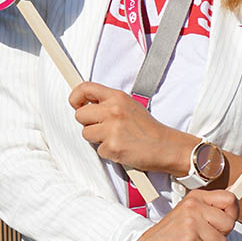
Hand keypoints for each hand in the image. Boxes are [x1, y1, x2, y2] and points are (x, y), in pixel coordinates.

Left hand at [70, 81, 189, 174]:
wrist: (166, 146)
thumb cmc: (148, 129)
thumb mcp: (130, 106)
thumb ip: (109, 103)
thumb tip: (86, 105)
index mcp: (117, 97)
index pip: (85, 88)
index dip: (75, 97)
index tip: (76, 104)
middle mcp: (113, 110)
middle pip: (80, 115)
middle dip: (88, 123)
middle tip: (103, 128)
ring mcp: (112, 129)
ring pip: (86, 133)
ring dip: (97, 139)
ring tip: (115, 138)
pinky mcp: (112, 146)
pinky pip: (98, 150)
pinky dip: (108, 152)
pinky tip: (121, 148)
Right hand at [118, 189, 238, 240]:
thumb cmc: (170, 232)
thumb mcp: (189, 212)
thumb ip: (210, 209)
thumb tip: (233, 206)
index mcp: (196, 198)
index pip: (230, 199)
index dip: (232, 214)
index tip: (222, 222)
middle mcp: (193, 207)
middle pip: (229, 224)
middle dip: (218, 236)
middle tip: (202, 236)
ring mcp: (190, 224)